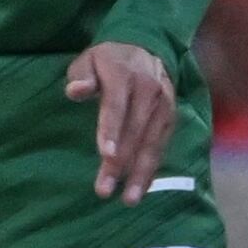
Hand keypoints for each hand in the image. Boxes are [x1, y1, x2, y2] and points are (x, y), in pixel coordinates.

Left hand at [67, 39, 175, 198]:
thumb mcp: (88, 60)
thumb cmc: (107, 62)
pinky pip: (162, 145)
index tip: (106, 155)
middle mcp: (149, 89)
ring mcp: (164, 104)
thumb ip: (81, 76)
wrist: (145, 47)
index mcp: (124, 74)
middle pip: (134, 130)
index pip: (116, 105)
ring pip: (152, 142)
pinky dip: (152, 168)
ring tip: (128, 200)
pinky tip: (142, 188)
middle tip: (104, 190)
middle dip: (121, 162)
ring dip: (140, 173)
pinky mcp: (171, 117)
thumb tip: (76, 91)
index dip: (111, 130)